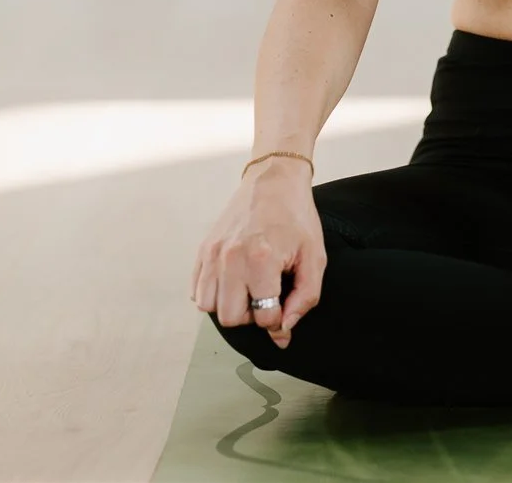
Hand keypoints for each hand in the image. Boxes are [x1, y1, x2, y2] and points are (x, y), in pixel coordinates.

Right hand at [190, 159, 324, 349]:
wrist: (274, 180)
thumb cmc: (297, 217)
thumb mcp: (314, 257)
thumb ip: (304, 298)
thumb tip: (283, 331)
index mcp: (261, 259)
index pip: (263, 316)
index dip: (278, 320)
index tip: (284, 305)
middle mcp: (231, 258)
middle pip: (230, 317)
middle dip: (250, 316)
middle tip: (265, 297)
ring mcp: (213, 253)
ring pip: (208, 307)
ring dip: (228, 306)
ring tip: (247, 289)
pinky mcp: (203, 249)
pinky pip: (197, 290)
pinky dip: (213, 293)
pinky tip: (233, 281)